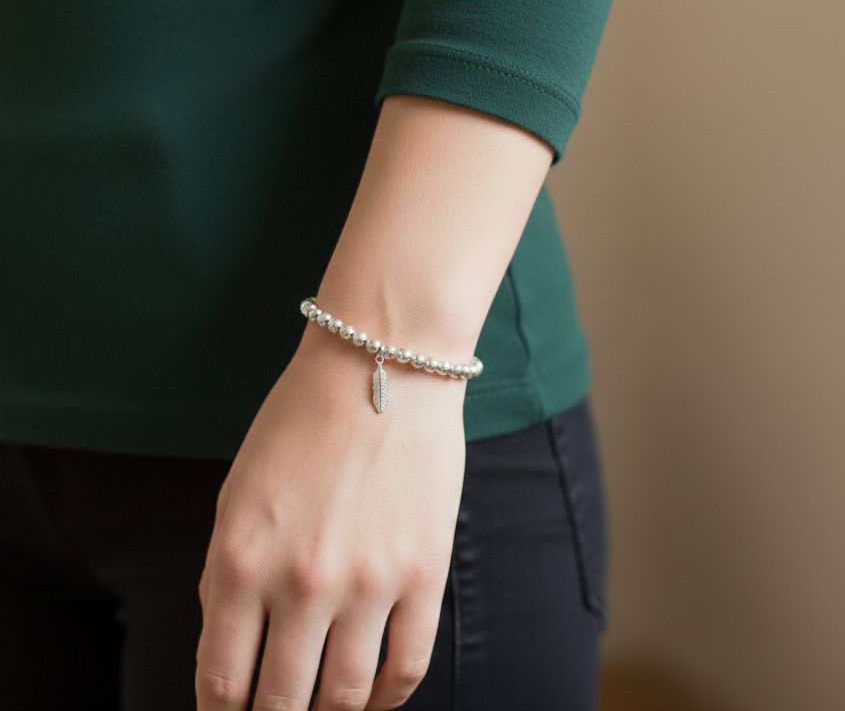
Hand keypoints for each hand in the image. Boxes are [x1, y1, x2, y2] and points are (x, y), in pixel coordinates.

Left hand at [195, 329, 466, 710]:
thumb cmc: (302, 420)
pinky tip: (375, 696)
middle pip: (281, 702)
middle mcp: (301, 584)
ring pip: (344, 696)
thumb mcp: (238, 492)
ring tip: (324, 708)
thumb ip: (225, 572)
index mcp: (241, 562)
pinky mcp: (424, 573)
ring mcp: (368, 582)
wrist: (380, 366)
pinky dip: (387, 697)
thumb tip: (229, 641)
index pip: (222, 682)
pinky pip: (407, 667)